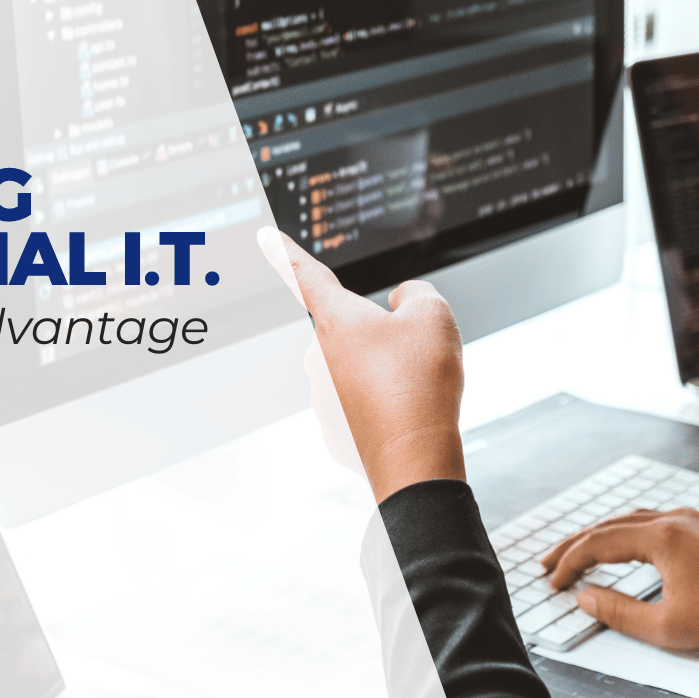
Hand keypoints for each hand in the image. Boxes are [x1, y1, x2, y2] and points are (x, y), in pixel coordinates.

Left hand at [259, 227, 466, 502]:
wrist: (415, 459)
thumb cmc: (420, 387)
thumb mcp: (434, 316)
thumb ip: (417, 293)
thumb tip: (404, 301)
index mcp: (337, 318)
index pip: (304, 274)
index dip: (284, 251)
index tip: (264, 238)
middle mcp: (319, 356)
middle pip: (350, 330)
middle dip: (381, 339)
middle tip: (413, 359)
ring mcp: (323, 395)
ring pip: (358, 370)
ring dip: (384, 375)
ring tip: (411, 392)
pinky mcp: (334, 430)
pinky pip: (361, 407)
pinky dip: (383, 409)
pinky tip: (402, 418)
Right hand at [540, 508, 698, 652]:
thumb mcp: (665, 627)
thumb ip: (618, 612)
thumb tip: (585, 598)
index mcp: (662, 537)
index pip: (599, 543)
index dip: (571, 562)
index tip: (554, 582)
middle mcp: (675, 520)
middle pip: (610, 524)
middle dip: (576, 545)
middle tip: (550, 563)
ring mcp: (692, 521)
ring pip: (631, 520)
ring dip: (601, 536)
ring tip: (578, 555)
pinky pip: (653, 522)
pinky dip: (626, 534)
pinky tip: (621, 548)